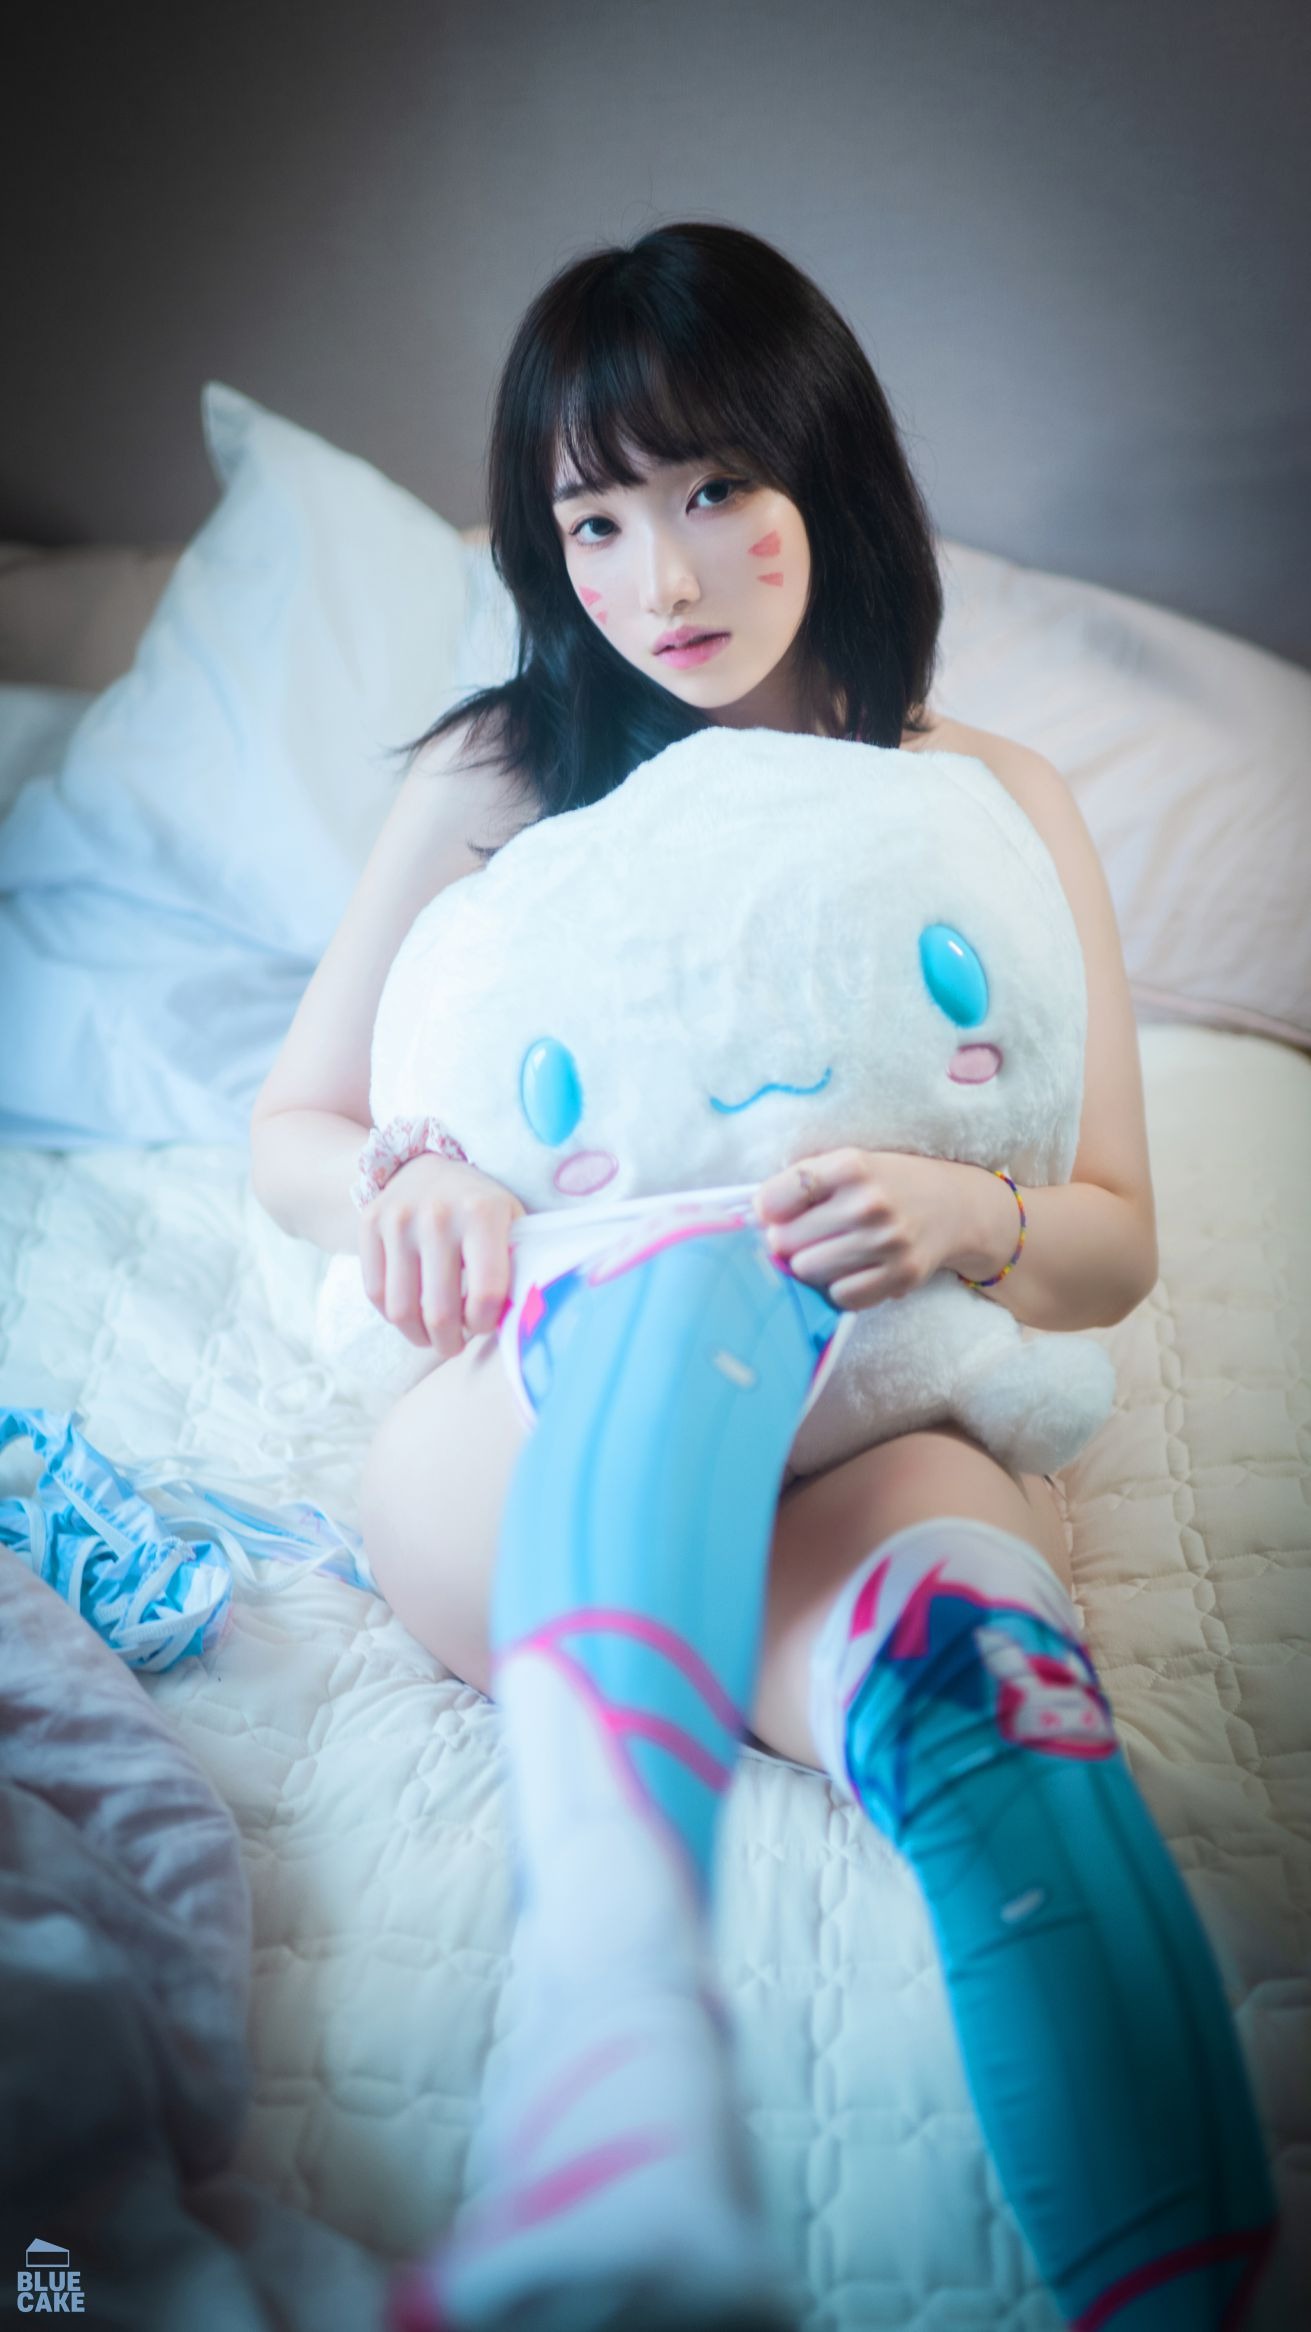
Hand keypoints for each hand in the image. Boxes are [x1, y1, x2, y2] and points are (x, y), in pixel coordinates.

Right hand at [357, 1154, 525, 1359]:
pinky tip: (410, 1312)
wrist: (429, 1164)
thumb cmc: (479, 1208)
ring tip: (432, 1336)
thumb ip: (519, 1267)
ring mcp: (398, 1218)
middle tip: (454, 1345)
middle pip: (439, 1311)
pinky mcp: (369, 1223)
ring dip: (419, 1336)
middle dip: (449, 1342)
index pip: (486, 1294)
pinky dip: (392, 1315)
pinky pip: (375, 1292)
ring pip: (401, 1310)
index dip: (485, 1324)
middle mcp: (438, 1214)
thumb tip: (519, 1321)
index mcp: (483, 1214)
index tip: (484, 1325)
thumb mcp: (512, 1224)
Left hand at [750, 1146, 968, 1309]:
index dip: (768, 1210)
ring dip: (811, 1267)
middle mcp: (868, 1202)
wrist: (954, 1205)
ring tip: (829, 1253)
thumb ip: (802, 1184)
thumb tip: (753, 1220)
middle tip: (806, 1237)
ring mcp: (887, 1241)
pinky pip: (841, 1297)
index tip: (777, 1213)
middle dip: (787, 1243)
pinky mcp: (902, 1275)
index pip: (774, 1199)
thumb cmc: (886, 1184)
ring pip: (808, 1272)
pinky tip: (850, 1271)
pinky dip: (839, 1289)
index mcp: (850, 1165)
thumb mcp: (848, 1164)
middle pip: (785, 1242)